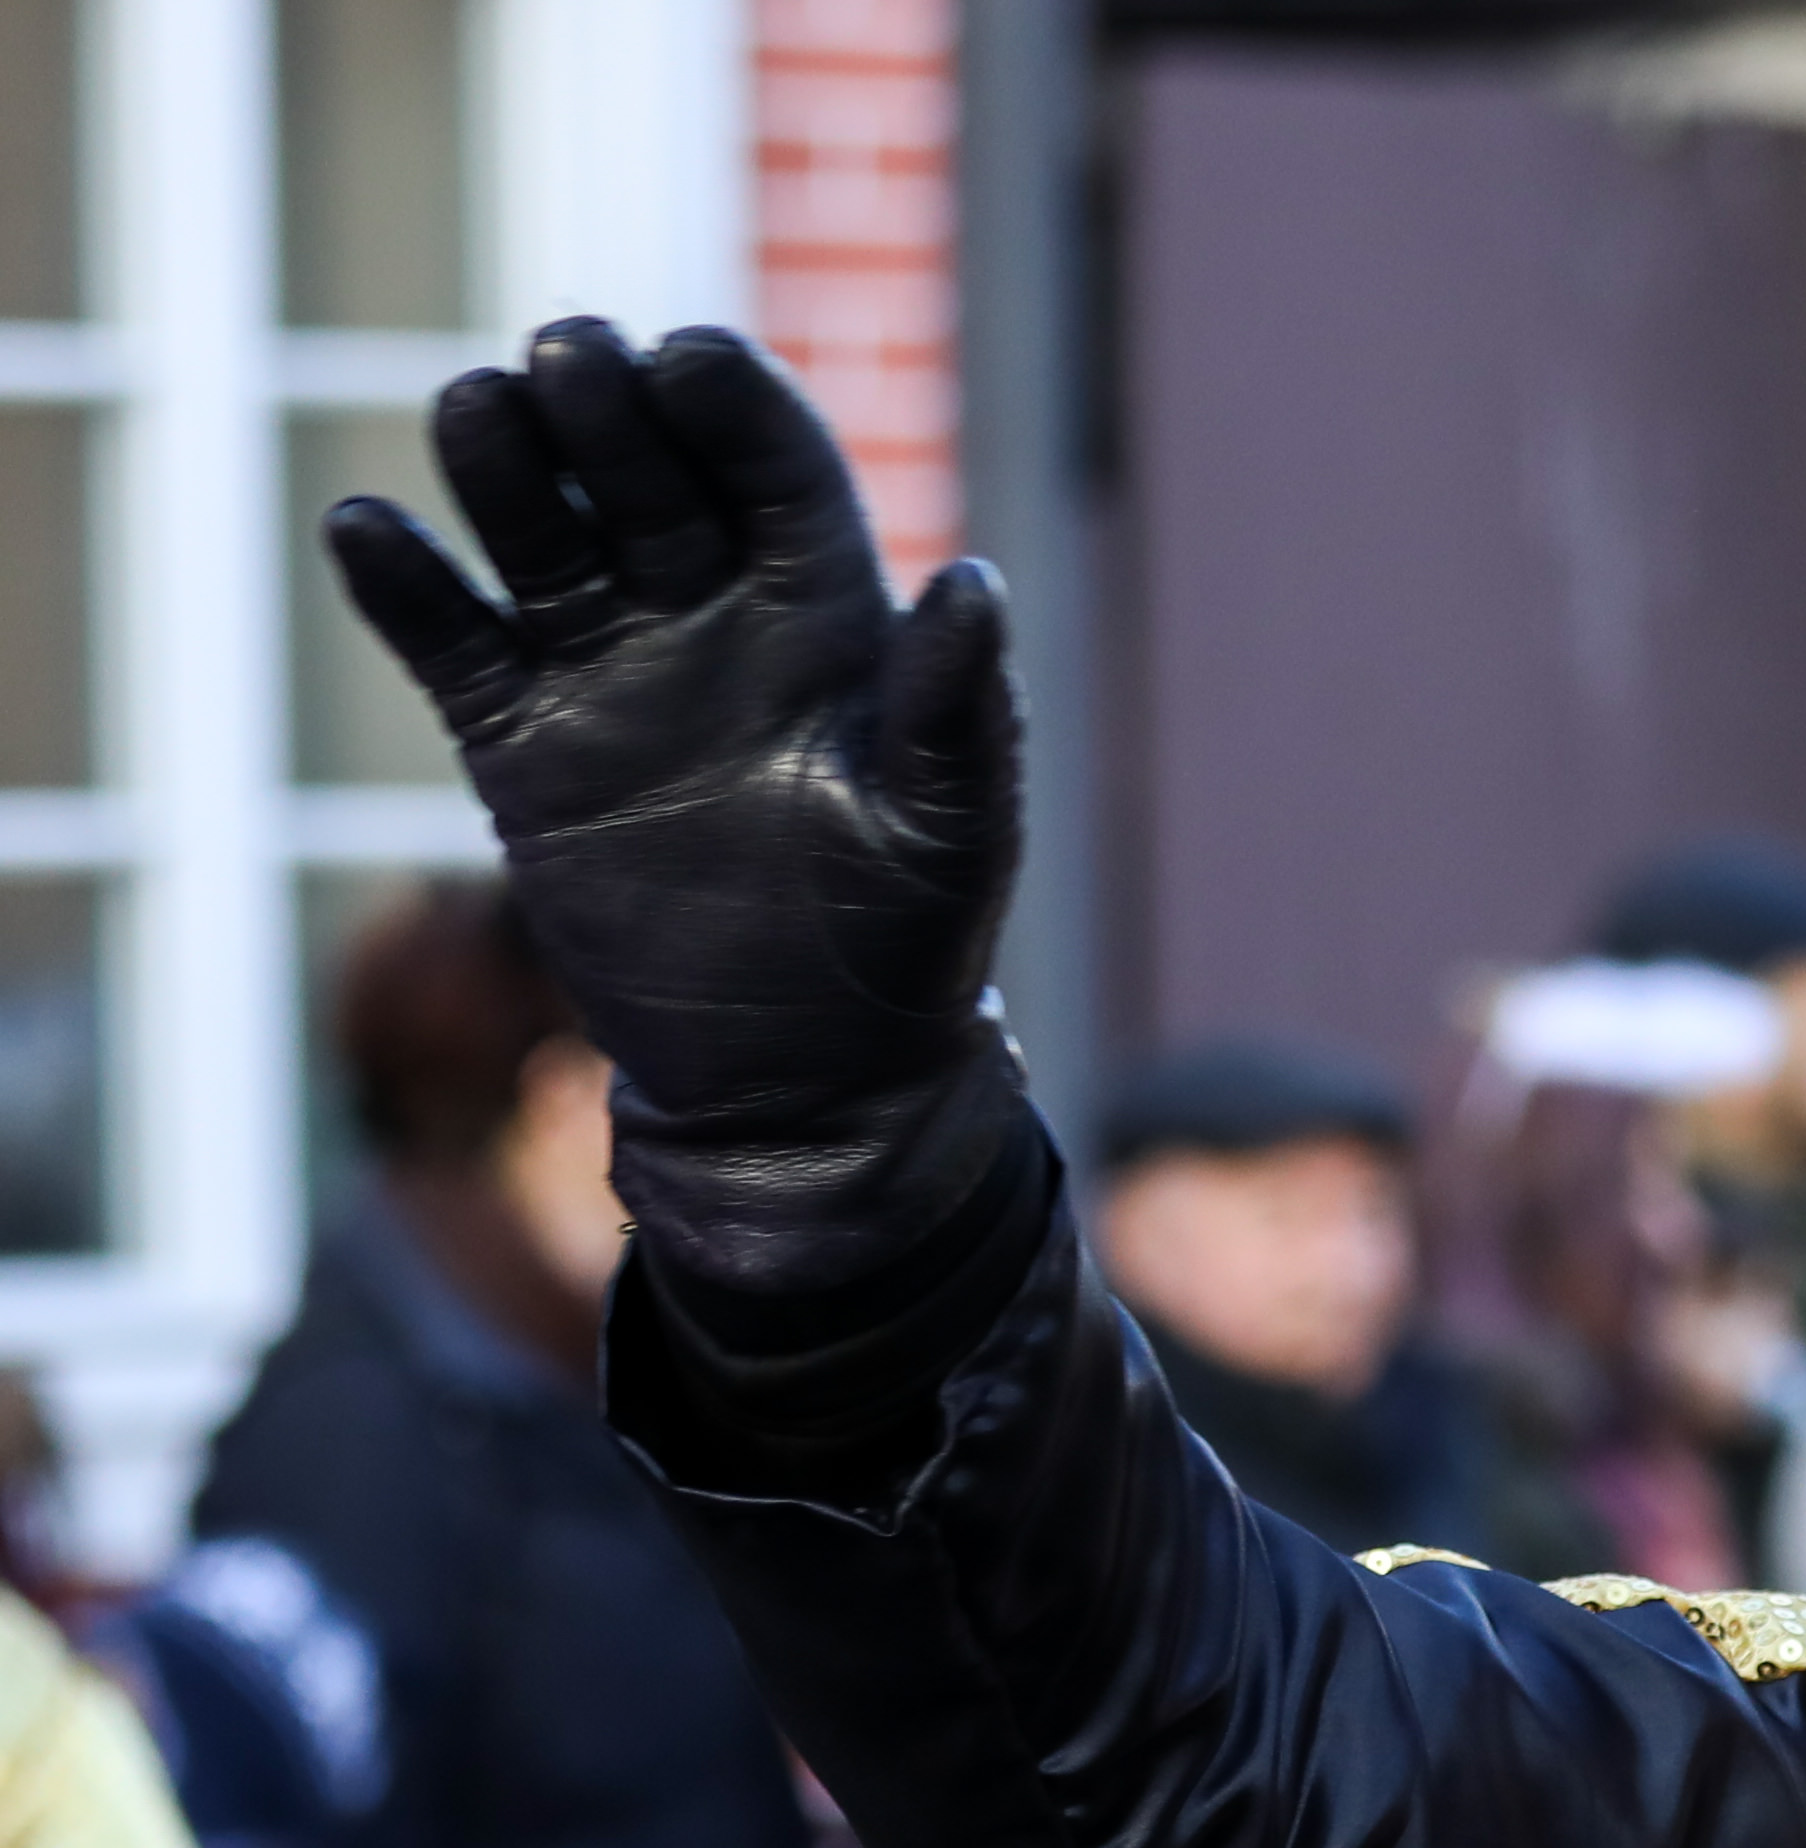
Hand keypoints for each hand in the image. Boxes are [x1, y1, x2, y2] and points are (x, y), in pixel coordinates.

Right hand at [321, 320, 1022, 1299]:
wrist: (802, 1073)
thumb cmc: (906, 945)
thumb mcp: (951, 829)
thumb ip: (958, 708)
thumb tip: (974, 582)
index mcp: (824, 616)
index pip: (773, 473)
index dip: (733, 409)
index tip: (690, 357)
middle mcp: (707, 617)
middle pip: (642, 475)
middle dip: (605, 408)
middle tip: (566, 353)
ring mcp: (606, 671)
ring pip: (538, 532)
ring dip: (503, 465)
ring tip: (475, 406)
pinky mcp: (521, 741)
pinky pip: (452, 642)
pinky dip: (407, 588)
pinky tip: (369, 531)